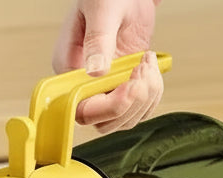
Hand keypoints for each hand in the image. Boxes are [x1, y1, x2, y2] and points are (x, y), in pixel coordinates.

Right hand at [53, 0, 162, 132]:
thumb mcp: (102, 10)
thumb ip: (97, 39)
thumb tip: (95, 71)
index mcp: (69, 70)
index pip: (81, 109)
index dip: (108, 107)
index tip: (131, 86)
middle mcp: (83, 86)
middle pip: (104, 121)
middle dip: (131, 103)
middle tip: (142, 69)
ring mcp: (104, 90)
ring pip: (124, 119)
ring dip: (145, 97)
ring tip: (147, 62)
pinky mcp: (122, 89)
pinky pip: (139, 110)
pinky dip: (153, 94)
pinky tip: (150, 67)